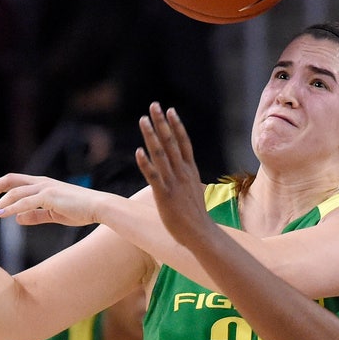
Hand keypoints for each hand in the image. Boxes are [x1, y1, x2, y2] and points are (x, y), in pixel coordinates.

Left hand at [0, 173, 111, 227]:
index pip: (16, 182)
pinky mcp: (49, 196)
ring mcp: (45, 188)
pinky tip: (1, 215)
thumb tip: (16, 219)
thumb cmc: (81, 210)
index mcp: (44, 184)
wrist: (99, 207)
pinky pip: (24, 203)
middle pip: (11, 180)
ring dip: (0, 204)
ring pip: (15, 193)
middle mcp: (42, 182)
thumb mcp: (54, 215)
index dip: (0, 188)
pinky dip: (10, 208)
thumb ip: (35, 216)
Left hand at [136, 102, 215, 246]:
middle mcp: (182, 173)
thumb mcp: (194, 190)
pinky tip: (138, 152)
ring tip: (143, 120)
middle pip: (171, 142)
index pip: (183, 142)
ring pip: (161, 154)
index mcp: (190, 171)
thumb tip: (186, 171)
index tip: (170, 110)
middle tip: (154, 106)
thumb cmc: (196, 215)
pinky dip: (145, 164)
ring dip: (151, 136)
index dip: (176, 125)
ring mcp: (173, 183)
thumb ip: (187, 178)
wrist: (200, 233)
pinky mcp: (164, 195)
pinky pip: (153, 176)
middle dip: (162, 123)